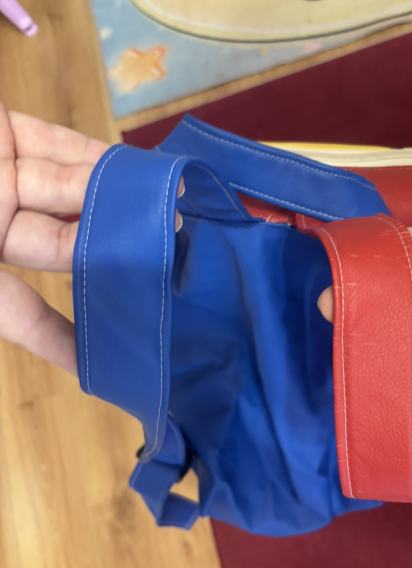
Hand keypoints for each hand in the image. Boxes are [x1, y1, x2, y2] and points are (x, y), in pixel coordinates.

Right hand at [0, 105, 181, 374]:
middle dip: (117, 247)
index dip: (68, 339)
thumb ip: (14, 315)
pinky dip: (97, 158)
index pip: (28, 316)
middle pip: (64, 243)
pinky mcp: (5, 135)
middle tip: (173, 259)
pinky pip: (58, 147)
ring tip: (172, 211)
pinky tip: (140, 174)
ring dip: (120, 199)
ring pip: (69, 192)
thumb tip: (75, 365)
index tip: (124, 357)